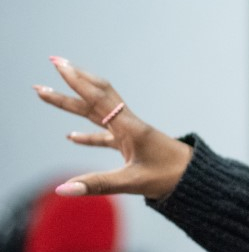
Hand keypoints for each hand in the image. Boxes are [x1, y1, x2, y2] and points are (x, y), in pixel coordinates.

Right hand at [33, 57, 192, 199]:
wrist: (197, 178)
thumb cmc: (170, 177)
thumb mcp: (132, 182)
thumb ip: (96, 184)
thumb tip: (62, 190)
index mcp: (129, 127)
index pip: (97, 98)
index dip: (76, 81)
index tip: (58, 64)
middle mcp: (128, 124)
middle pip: (95, 98)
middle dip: (72, 81)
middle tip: (52, 61)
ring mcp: (130, 134)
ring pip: (97, 113)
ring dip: (73, 103)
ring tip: (48, 94)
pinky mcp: (132, 146)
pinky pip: (105, 135)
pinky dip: (88, 134)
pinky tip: (71, 136)